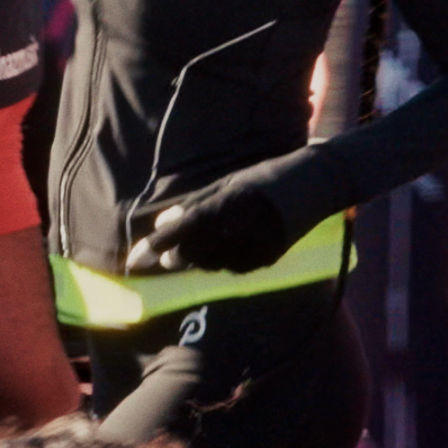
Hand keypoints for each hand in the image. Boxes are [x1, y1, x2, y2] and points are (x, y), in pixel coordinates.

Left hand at [125, 173, 292, 273]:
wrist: (313, 185)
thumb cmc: (264, 177)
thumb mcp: (226, 183)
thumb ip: (193, 204)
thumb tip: (163, 221)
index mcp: (225, 205)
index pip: (181, 232)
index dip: (154, 248)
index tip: (134, 260)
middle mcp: (239, 229)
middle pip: (193, 255)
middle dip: (172, 259)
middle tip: (160, 260)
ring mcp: (255, 248)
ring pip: (211, 266)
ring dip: (196, 261)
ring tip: (189, 252)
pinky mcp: (267, 260)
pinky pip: (233, 269)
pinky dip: (220, 263)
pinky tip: (221, 252)